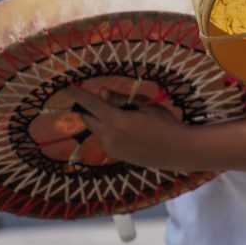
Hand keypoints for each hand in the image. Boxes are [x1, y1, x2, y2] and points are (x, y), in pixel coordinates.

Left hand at [62, 86, 199, 170]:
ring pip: (96, 129)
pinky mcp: (116, 156)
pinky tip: (127, 128)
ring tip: (122, 114)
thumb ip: (121, 99)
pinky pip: (104, 138)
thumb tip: (102, 92)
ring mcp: (111, 148)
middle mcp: (109, 136)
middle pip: (89, 118)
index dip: (78, 95)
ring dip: (100, 119)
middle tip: (104, 100)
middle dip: (90, 108)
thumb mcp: (144, 105)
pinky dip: (107, 129)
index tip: (68, 88)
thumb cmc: (164, 123)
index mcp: (117, 120)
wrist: (177, 151)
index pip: (91, 104)